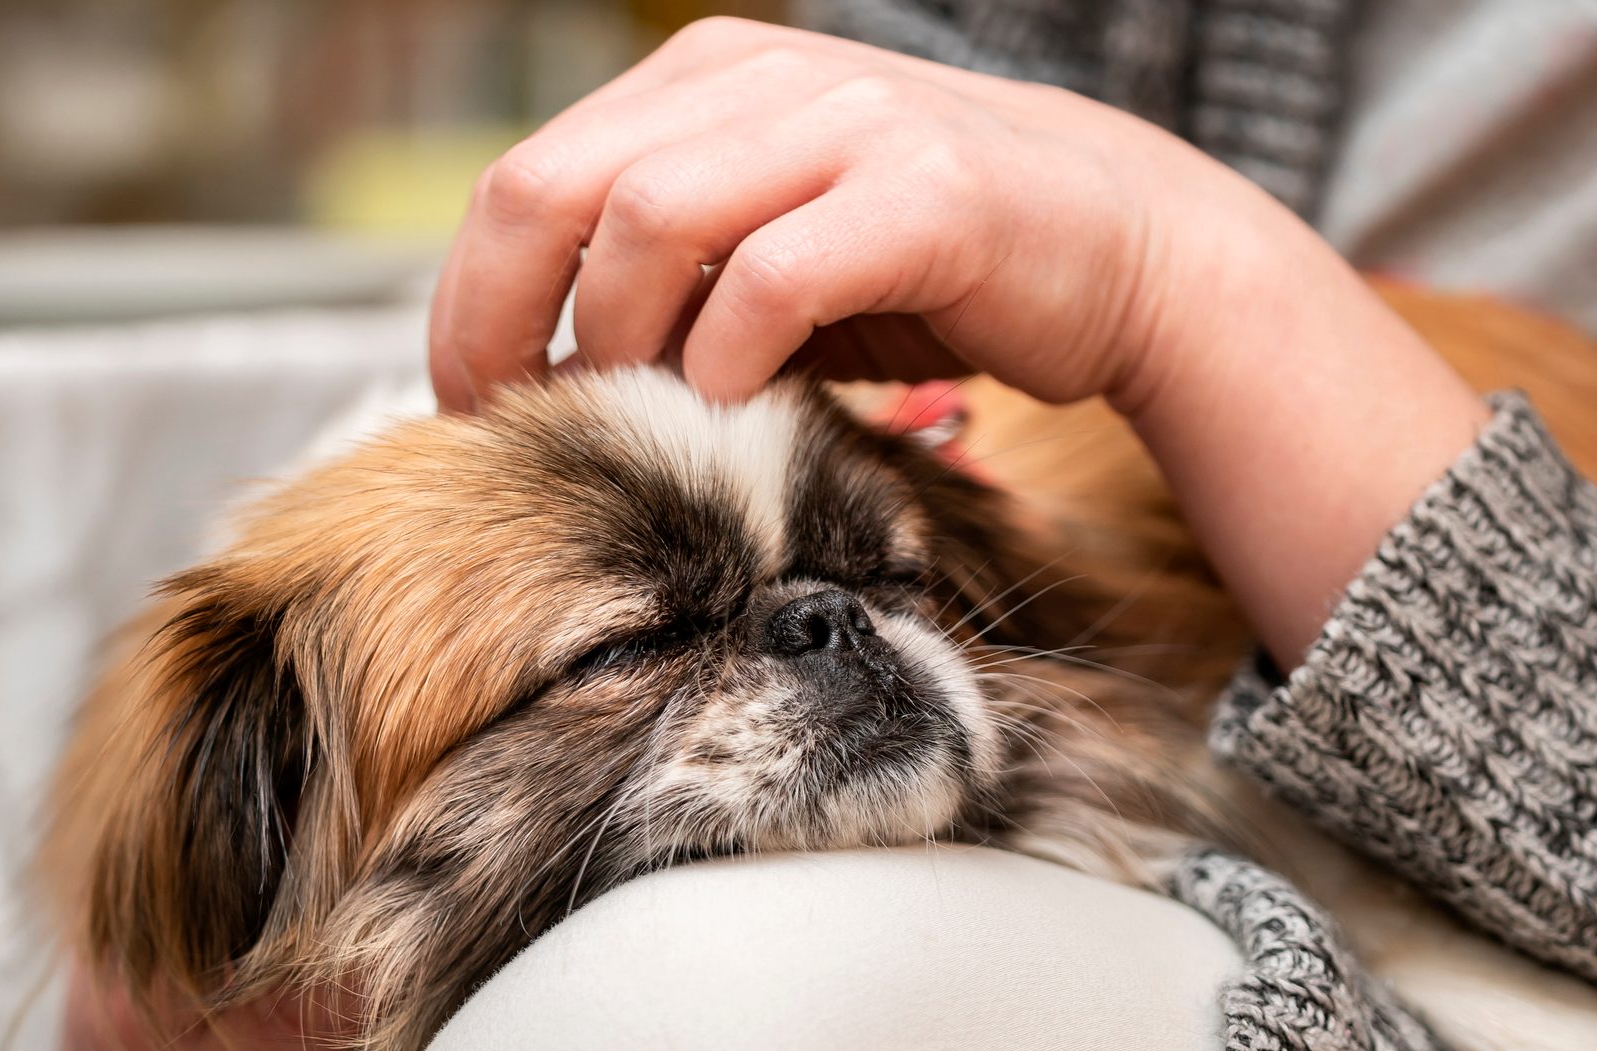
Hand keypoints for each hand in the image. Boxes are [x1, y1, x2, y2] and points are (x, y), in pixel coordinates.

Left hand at [431, 18, 1485, 664]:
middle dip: (507, 322)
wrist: (1124, 250)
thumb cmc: (936, 267)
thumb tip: (549, 366)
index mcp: (708, 80)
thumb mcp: (780, 252)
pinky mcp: (924, 194)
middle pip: (558, 189)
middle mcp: (764, 80)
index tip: (472, 400)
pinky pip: (775, 276)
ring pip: (652, 219)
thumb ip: (674, 275)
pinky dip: (729, 355)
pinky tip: (733, 403)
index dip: (473, 298)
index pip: (531, 176)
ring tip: (633, 416)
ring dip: (618, 340)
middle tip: (513, 424)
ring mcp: (846, 126)